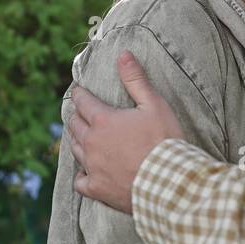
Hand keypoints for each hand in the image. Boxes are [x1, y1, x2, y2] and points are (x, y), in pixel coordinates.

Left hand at [69, 50, 184, 213]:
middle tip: (78, 111)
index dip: (79, 93)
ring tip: (80, 135)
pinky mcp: (97, 189)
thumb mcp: (154, 104)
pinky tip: (85, 173)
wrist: (169, 183)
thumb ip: (135, 79)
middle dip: (76, 115)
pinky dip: (81, 175)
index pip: (83, 102)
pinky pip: (80, 181)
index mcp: (103, 120)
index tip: (77, 89)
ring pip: (75, 150)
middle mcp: (92, 143)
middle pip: (75, 125)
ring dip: (76, 140)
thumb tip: (123, 54)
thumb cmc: (164, 141)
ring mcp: (92, 168)